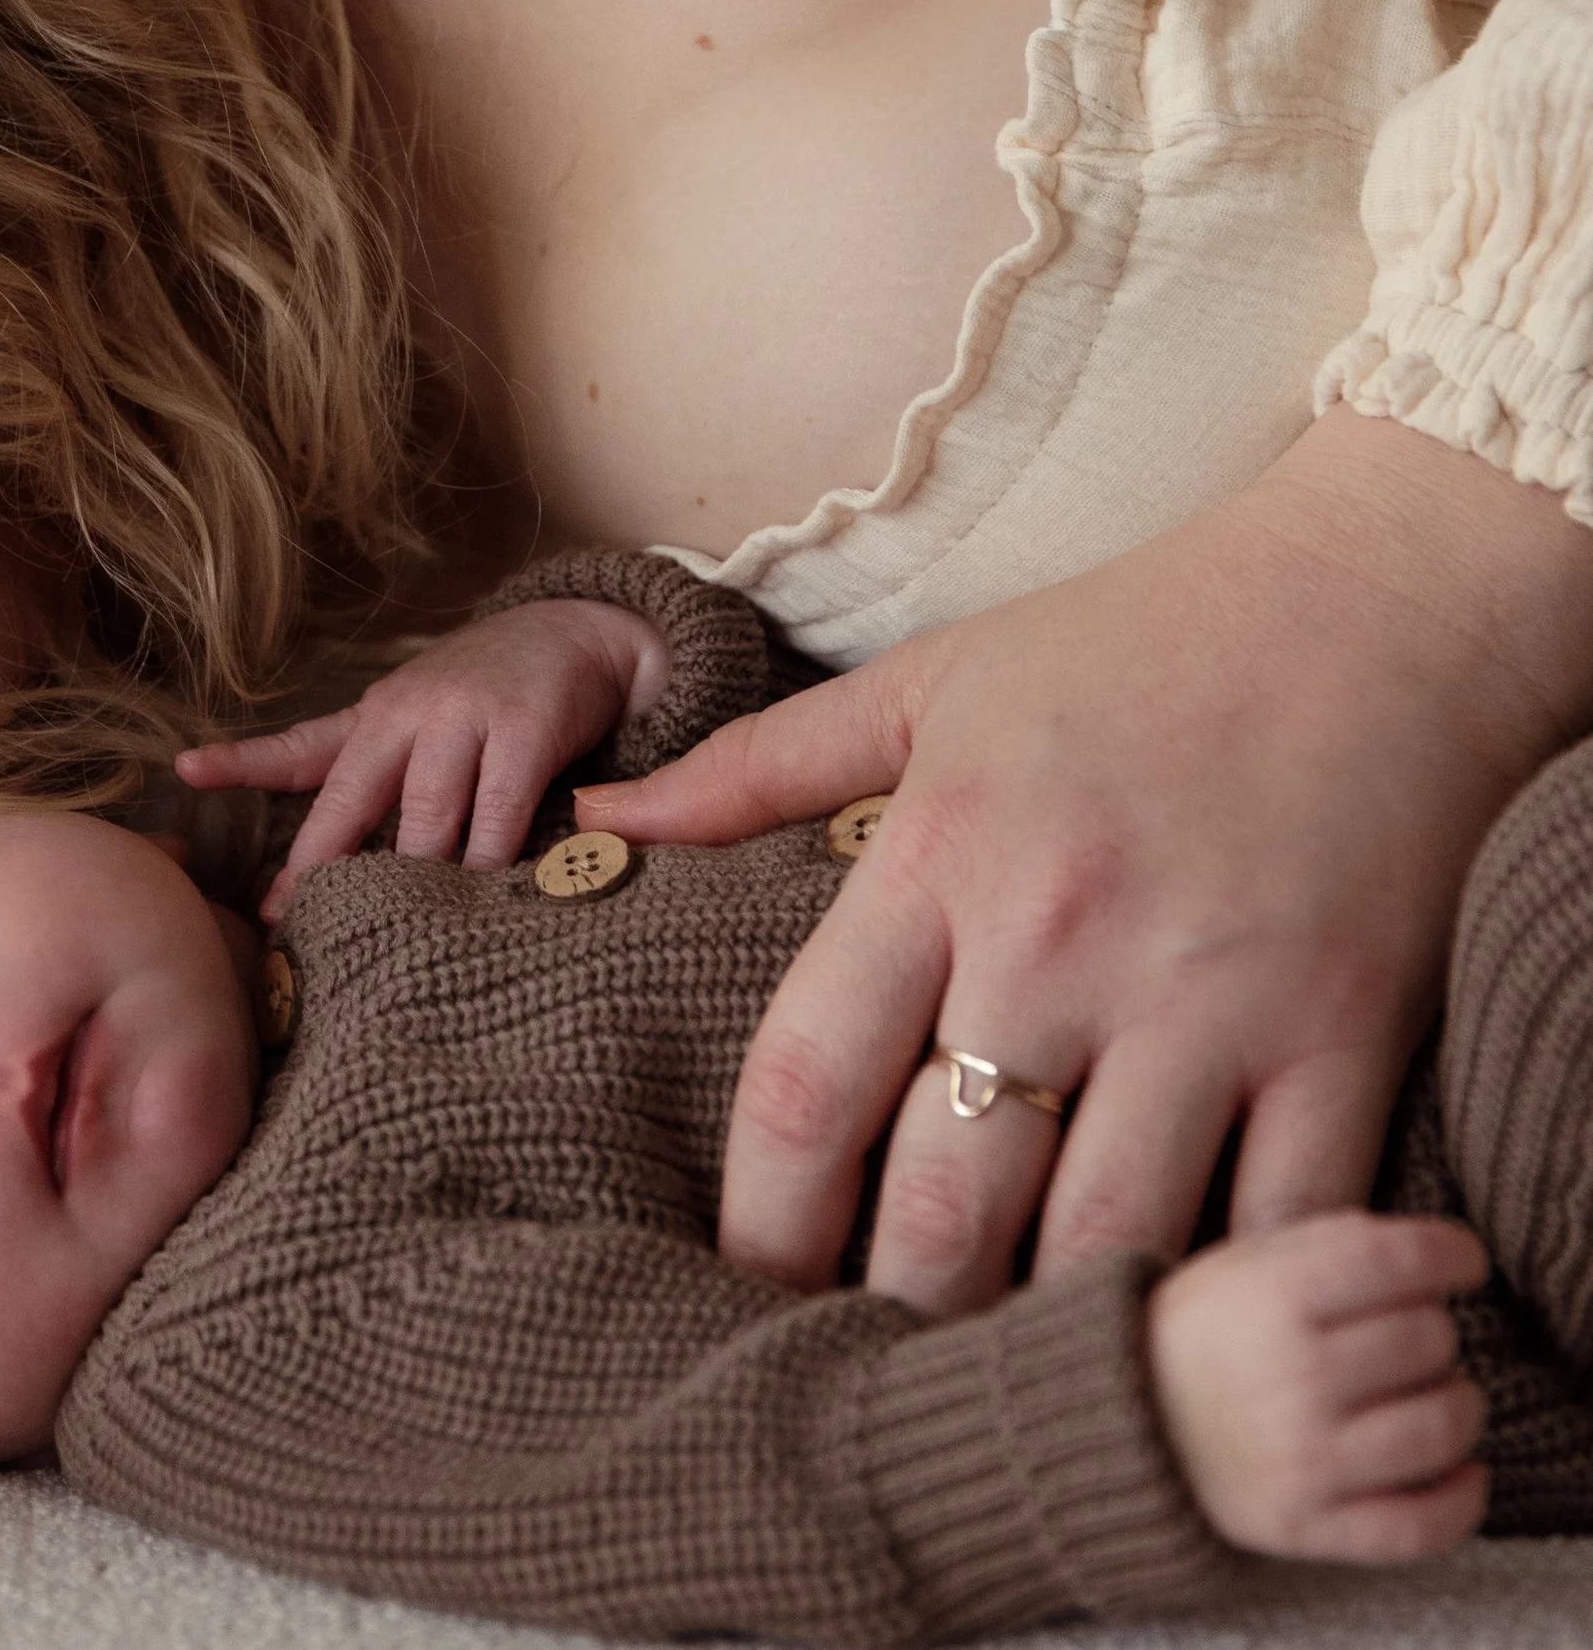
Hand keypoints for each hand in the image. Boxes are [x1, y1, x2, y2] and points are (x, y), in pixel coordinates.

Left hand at [178, 598, 667, 917]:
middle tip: (304, 926)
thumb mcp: (398, 713)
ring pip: (428, 815)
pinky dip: (489, 862)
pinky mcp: (527, 733)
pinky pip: (500, 813)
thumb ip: (332, 758)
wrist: (576, 632)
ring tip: (391, 933)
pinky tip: (480, 902)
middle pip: (355, 799)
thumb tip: (236, 800)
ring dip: (411, 876)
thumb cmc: (477, 689)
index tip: (195, 788)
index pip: (300, 755)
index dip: (243, 770)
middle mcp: (410, 714)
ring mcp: (467, 720)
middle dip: (324, 865)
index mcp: (373, 717)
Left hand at [575, 409, 1592, 1315]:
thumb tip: (593, 823)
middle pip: (946, 1200)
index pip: (806, 1084)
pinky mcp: (1345, 1035)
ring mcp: (1209, 996)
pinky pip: (1279, 1224)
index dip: (761, 1222)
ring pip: (1104, 1241)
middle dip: (895, 1309)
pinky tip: (1176, 1330)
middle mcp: (1060, 939)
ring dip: (1044, 1327)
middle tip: (872, 1364)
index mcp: (938, 858)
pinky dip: (1228, 1297)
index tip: (742, 1289)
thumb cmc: (1131, 647)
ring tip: (1001, 1368)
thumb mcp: (925, 683)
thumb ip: (752, 771)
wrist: (1377, 602)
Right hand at [1149, 1212, 1487, 1562]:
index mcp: (1268, 1297)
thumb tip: (1433, 1254)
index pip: (1404, 1260)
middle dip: (1428, 1332)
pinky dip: (1461, 1496)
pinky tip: (1462, 1471)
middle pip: (1431, 1340)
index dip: (1452, 1254)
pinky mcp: (1308, 1526)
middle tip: (1397, 1338)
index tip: (1461, 1261)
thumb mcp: (1238, 1264)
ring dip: (1454, 1406)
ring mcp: (1302, 1459)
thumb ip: (1328, 1242)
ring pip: (1444, 1426)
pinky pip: (1425, 1522)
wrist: (1112, 1427)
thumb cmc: (1196, 1337)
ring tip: (1427, 1396)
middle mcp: (1291, 1376)